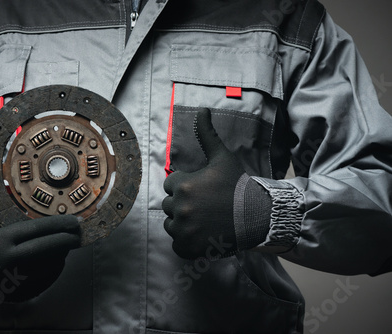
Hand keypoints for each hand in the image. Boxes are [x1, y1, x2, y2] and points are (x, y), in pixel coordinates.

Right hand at [0, 215, 80, 302]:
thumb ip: (23, 228)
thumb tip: (57, 223)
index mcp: (1, 241)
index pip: (37, 229)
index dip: (60, 224)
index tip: (75, 220)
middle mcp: (7, 262)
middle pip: (47, 249)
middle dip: (67, 240)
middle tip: (79, 234)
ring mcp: (12, 281)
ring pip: (49, 266)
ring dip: (62, 255)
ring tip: (67, 245)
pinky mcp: (18, 294)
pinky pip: (45, 281)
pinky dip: (55, 269)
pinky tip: (58, 260)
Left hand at [162, 109, 265, 258]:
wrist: (257, 216)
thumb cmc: (238, 185)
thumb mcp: (222, 157)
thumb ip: (207, 134)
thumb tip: (201, 110)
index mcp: (182, 185)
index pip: (170, 185)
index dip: (186, 186)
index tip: (202, 190)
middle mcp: (179, 207)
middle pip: (169, 205)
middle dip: (184, 205)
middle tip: (206, 206)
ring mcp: (183, 230)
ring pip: (171, 224)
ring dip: (183, 223)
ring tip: (204, 220)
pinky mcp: (188, 247)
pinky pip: (177, 244)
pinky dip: (186, 242)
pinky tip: (203, 234)